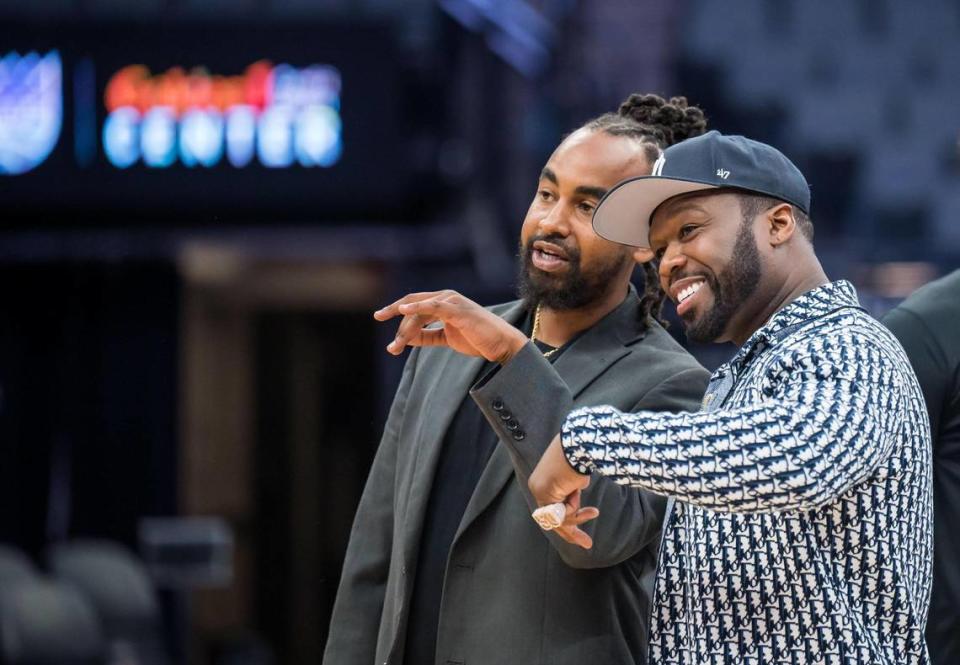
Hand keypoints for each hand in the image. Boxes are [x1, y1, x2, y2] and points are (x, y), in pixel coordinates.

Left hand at [374, 290, 527, 362]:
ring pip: (419, 312)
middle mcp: (445, 298)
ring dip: (405, 330)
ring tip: (397, 347)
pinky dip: (417, 307)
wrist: (500, 344)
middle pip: (411, 305)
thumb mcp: (446, 338)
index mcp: (442, 302)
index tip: (380, 322)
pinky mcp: (457, 309)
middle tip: (392, 348)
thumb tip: (405, 338)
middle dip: (397, 324)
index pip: (413, 305)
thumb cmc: (476, 339)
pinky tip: (403, 310)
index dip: (396, 314)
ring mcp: (451, 302)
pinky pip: (433, 306)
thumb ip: (427, 336)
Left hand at [529, 434, 595, 547]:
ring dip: (578, 517)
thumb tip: (577, 494)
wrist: (577, 444)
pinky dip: (576, 510)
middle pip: (553, 519)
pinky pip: (562, 514)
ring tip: (594, 512)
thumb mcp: (577, 479)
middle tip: (588, 544)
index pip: (553, 508)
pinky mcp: (544, 493)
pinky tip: (582, 498)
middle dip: (571, 532)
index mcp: (545, 482)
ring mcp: (539, 490)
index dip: (568, 520)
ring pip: (559, 518)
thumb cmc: (581, 456)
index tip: (580, 532)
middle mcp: (538, 487)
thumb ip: (573, 491)